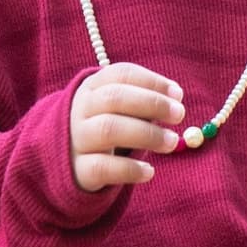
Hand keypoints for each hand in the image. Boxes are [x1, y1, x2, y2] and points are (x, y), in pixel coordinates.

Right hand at [69, 61, 186, 192]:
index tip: (178, 94)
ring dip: (146, 134)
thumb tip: (176, 99)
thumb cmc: (106, 126)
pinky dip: (129, 169)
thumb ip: (144, 101)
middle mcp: (81, 109)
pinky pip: (102, 167)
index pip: (121, 74)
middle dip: (152, 103)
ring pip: (108, 130)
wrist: (66, 160)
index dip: (152, 81)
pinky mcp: (78, 168)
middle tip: (179, 115)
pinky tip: (149, 172)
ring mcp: (77, 139)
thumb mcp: (119, 108)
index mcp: (93, 87)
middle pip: (114, 98)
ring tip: (171, 142)